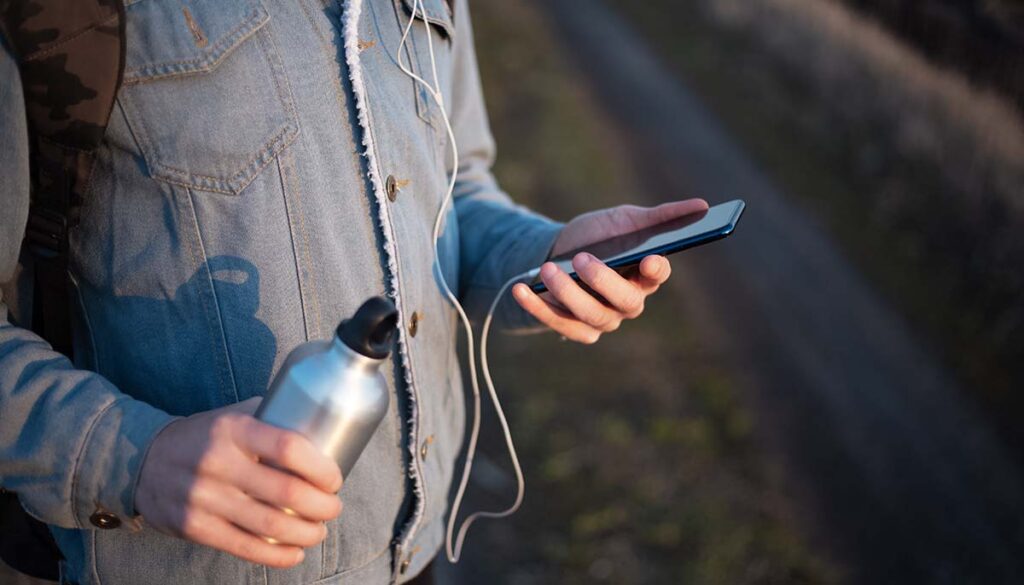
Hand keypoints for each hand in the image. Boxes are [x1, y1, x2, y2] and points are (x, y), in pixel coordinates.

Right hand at [135, 398, 342, 567]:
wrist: (143, 460)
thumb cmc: (205, 437)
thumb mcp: (232, 416)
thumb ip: (270, 418)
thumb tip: (320, 426)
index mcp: (233, 430)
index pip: (289, 448)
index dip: (321, 468)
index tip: (334, 479)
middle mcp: (218, 462)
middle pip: (287, 492)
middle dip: (322, 506)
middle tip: (333, 507)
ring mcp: (204, 498)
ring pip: (270, 526)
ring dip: (306, 533)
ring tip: (319, 530)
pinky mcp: (194, 527)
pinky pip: (245, 547)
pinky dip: (278, 556)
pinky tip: (295, 553)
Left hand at [513, 199, 708, 342]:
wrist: (558, 253)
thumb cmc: (599, 237)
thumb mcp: (624, 220)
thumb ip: (660, 216)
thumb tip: (703, 205)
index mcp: (645, 274)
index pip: (657, 276)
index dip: (656, 270)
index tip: (652, 257)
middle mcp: (627, 302)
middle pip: (623, 301)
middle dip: (602, 281)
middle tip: (581, 260)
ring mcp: (602, 320)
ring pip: (590, 316)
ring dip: (567, 294)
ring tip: (548, 270)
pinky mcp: (574, 329)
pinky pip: (558, 324)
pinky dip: (538, 307)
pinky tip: (521, 290)